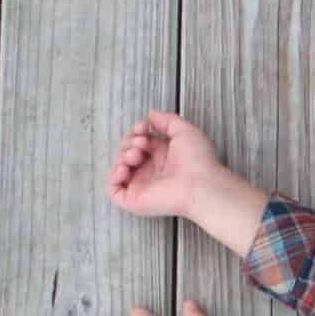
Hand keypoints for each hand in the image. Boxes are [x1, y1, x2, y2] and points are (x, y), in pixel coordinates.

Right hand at [105, 111, 223, 220]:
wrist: (201, 184)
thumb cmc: (198, 160)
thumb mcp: (184, 130)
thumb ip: (166, 120)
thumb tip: (150, 114)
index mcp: (161, 157)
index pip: (138, 142)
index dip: (135, 131)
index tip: (142, 127)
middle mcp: (151, 172)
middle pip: (126, 152)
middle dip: (128, 142)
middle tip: (142, 143)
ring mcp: (142, 187)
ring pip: (118, 168)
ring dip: (121, 155)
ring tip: (136, 154)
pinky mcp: (135, 201)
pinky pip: (113, 190)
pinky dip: (113, 176)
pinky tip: (124, 168)